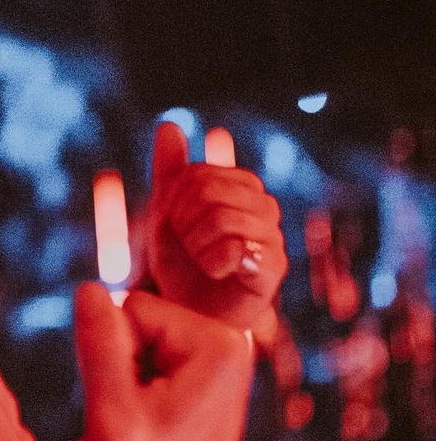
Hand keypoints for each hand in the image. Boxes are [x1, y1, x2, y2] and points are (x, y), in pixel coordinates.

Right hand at [75, 283, 253, 440]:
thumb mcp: (112, 412)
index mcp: (218, 343)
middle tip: (136, 417)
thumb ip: (101, 346)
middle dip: (123, 362)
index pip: (130, 307)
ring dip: (129, 374)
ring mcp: (222, 353)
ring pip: (139, 333)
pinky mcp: (209, 366)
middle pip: (138, 315)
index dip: (114, 354)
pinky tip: (153, 418)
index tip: (132, 406)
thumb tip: (88, 287)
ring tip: (146, 421)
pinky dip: (140, 381)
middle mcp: (230, 340)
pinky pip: (151, 349)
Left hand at [147, 122, 285, 344]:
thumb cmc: (181, 263)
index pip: (197, 173)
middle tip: (186, 245)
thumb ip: (171, 170)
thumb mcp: (166, 212)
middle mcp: (262, 207)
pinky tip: (215, 271)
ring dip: (195, 243)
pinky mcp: (273, 268)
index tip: (174, 223)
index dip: (173, 200)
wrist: (191, 315)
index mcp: (241, 187)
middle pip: (208, 190)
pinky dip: (213, 260)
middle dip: (182, 221)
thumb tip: (168, 125)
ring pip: (222, 217)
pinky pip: (239, 247)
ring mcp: (271, 236)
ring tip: (200, 260)